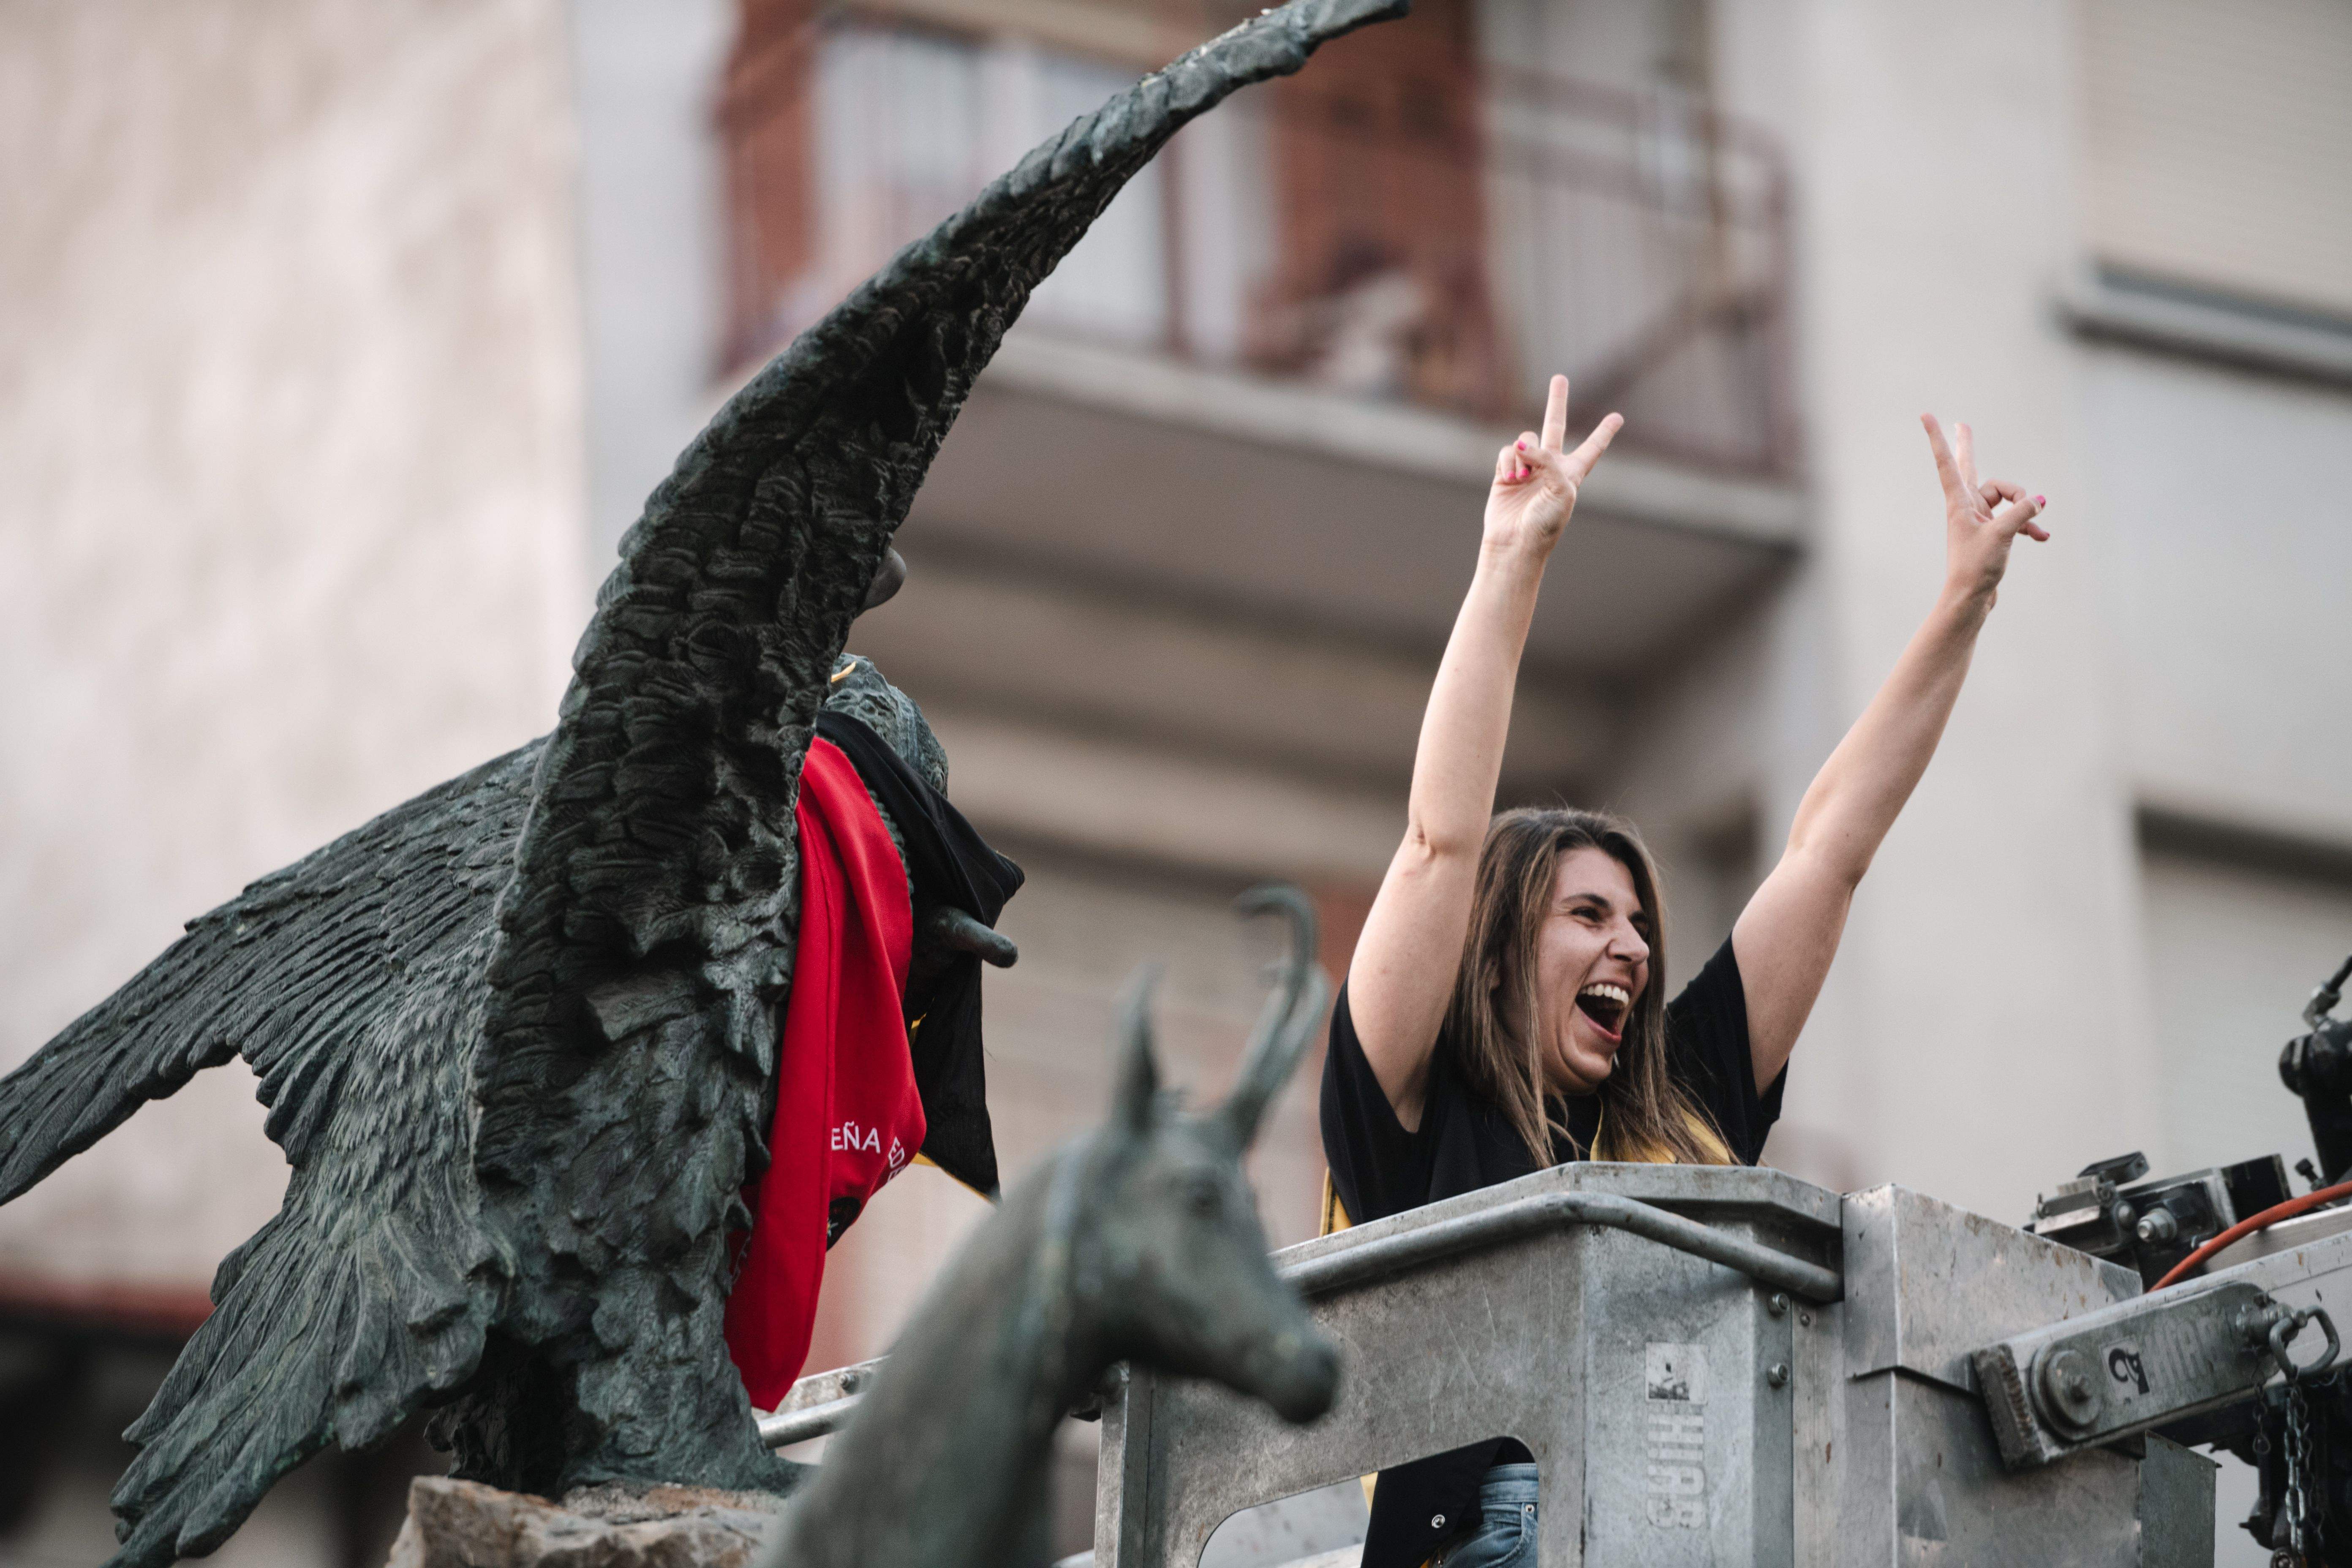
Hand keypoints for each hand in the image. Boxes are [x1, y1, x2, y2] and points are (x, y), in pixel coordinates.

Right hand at [1484, 375, 1622, 556]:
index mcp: (1573, 473)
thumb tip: (1520, 443)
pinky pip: (1507, 452)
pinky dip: (1507, 462)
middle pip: (1555, 426)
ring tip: (1521, 478)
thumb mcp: (1560, 489)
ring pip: (1525, 440)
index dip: (1604, 432)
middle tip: (1559, 378)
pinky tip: (1509, 479)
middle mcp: (1551, 467)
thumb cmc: (1546, 523)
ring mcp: (1527, 469)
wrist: (1516, 543)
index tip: (1618, 417)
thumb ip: (1545, 459)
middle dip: (1557, 402)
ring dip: (1523, 454)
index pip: (1593, 448)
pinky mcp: (1504, 474)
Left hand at [1922, 414, 2048, 612]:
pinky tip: (2041, 538)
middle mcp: (1966, 506)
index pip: (1947, 462)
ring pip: (2006, 498)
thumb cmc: (1976, 567)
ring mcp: (1978, 518)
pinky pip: (2013, 518)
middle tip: (1962, 425)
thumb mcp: (2002, 535)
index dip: (1938, 437)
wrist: (1971, 598)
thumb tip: (2039, 501)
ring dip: (2024, 509)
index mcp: (1959, 502)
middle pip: (1971, 468)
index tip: (1925, 415)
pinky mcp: (1990, 531)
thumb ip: (2022, 513)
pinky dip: (2028, 525)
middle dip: (1969, 447)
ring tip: (2036, 528)